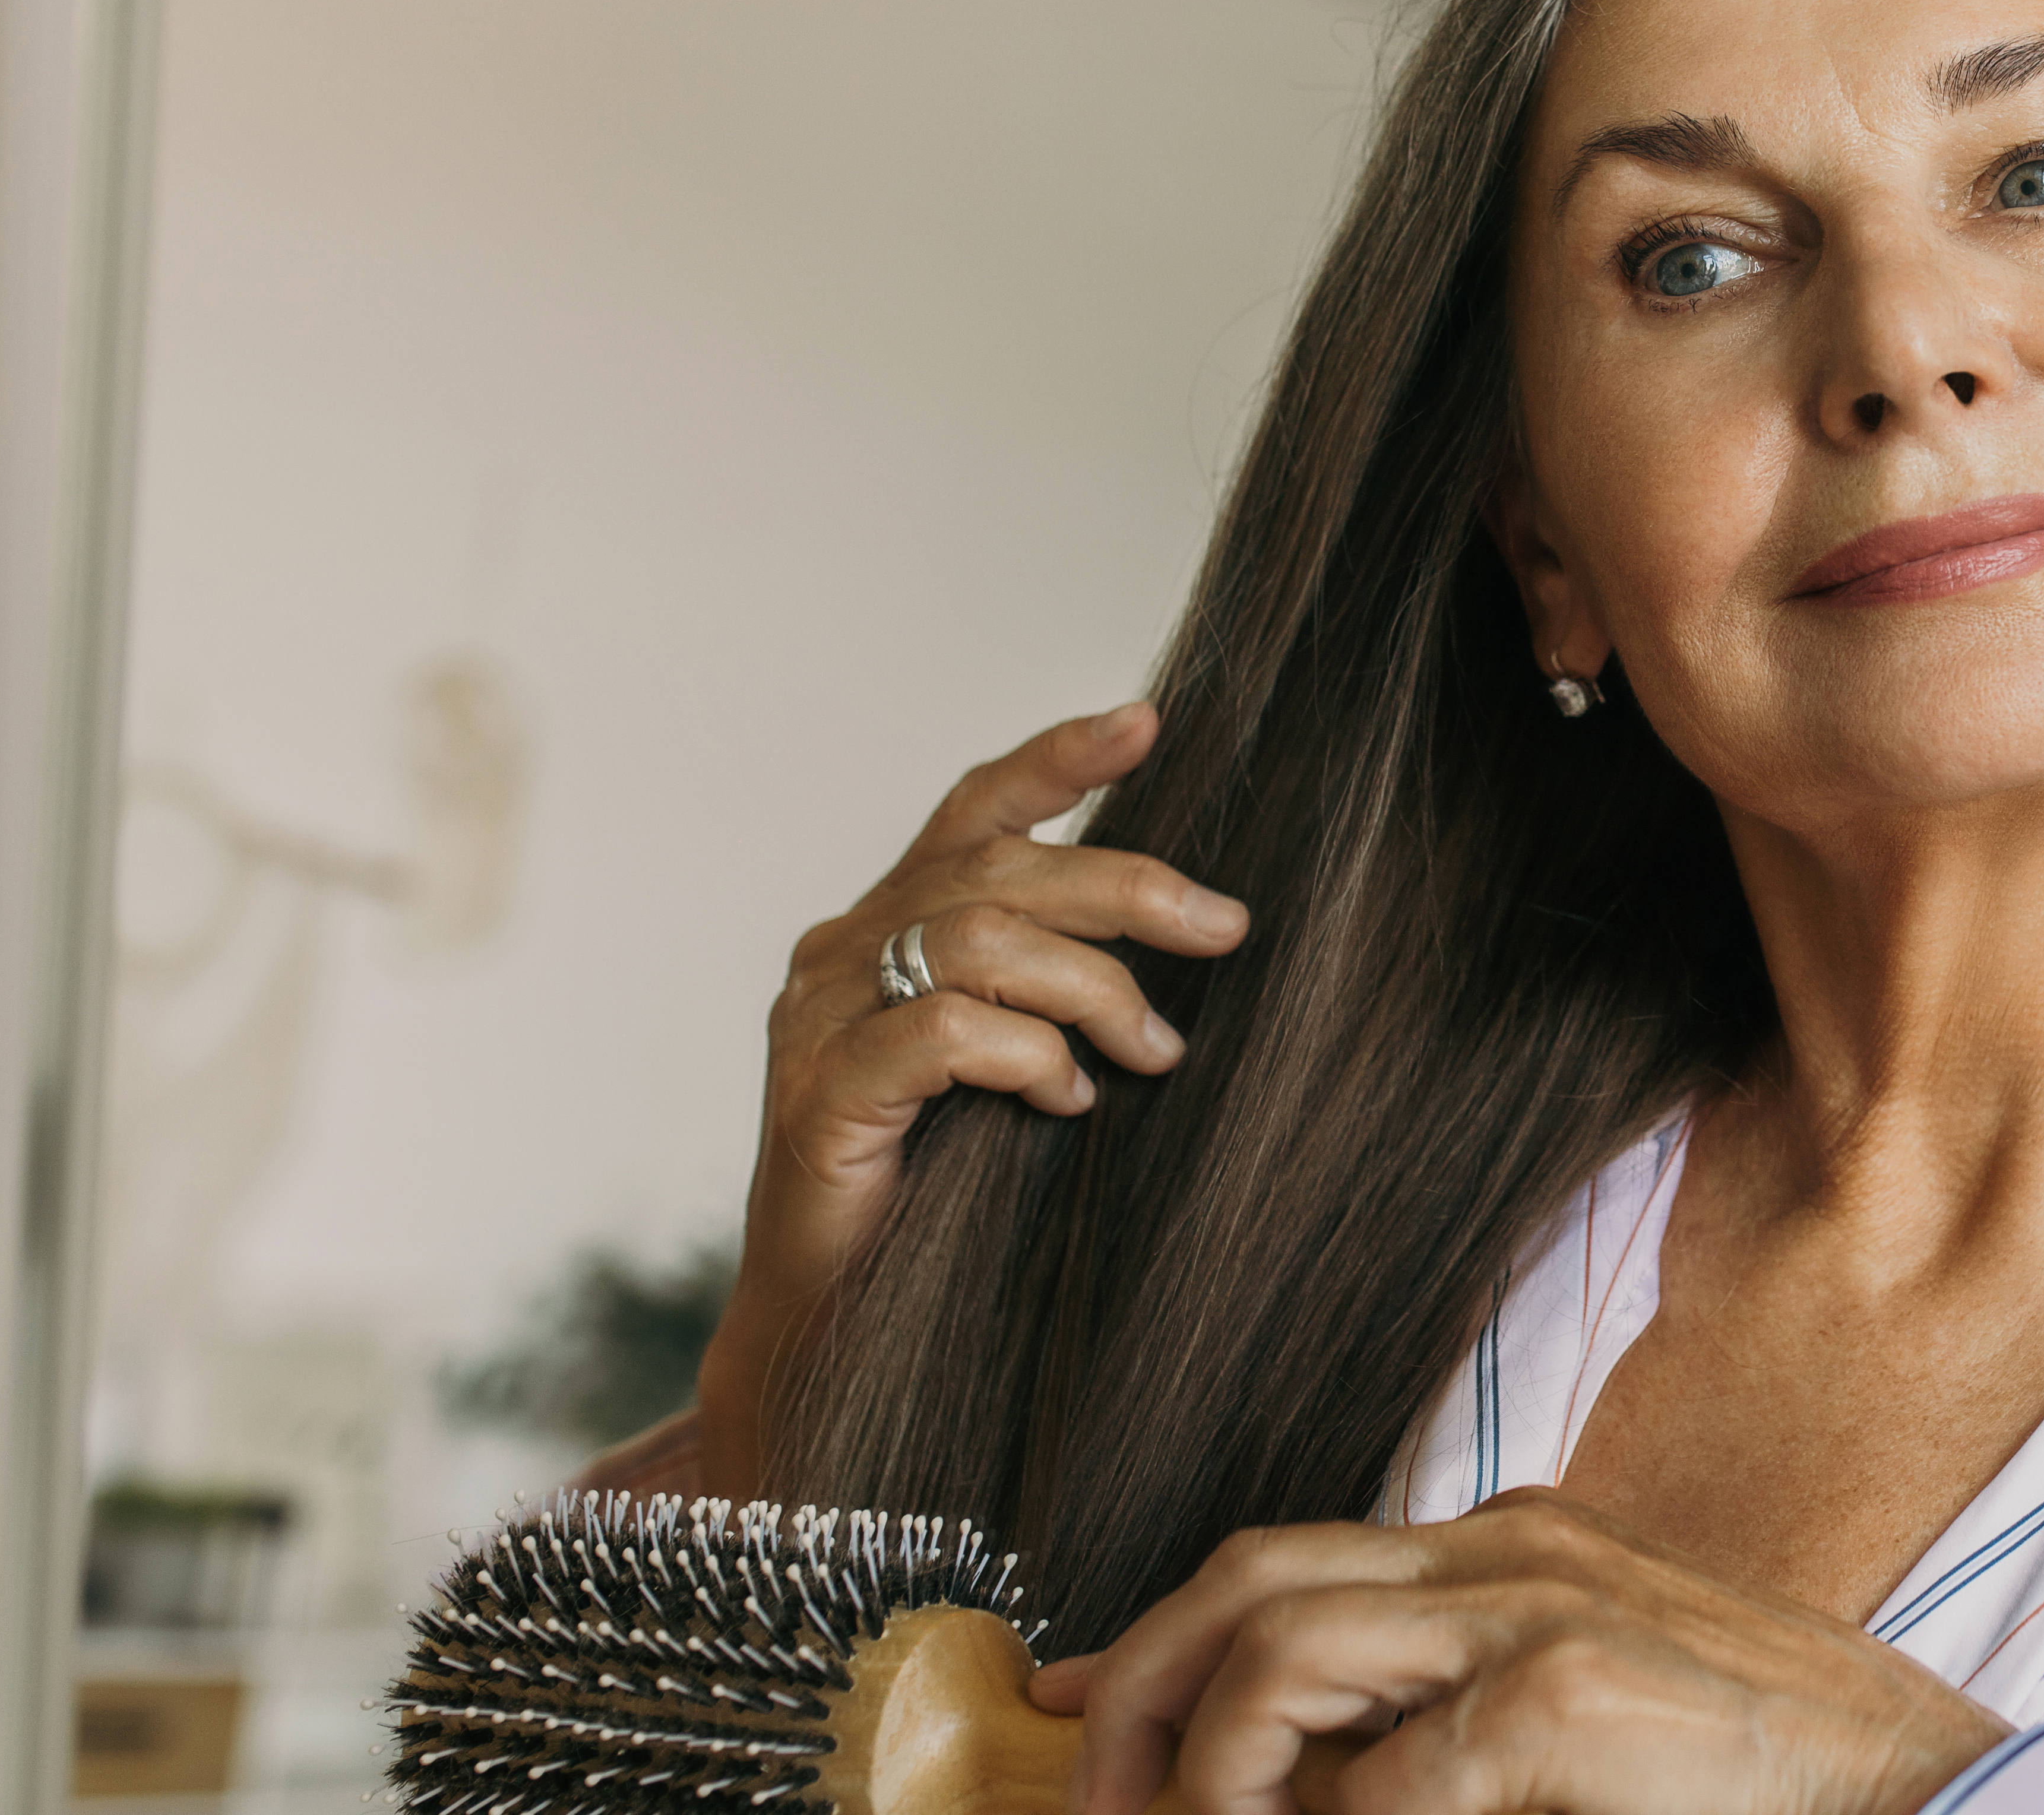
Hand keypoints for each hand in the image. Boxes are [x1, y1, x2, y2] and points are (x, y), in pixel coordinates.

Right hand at [700, 704, 1248, 1490]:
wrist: (836, 1318)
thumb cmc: (941, 1187)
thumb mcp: (1012, 1061)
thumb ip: (1054, 986)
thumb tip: (1189, 934)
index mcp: (890, 922)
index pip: (974, 810)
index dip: (1057, 760)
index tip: (1147, 725)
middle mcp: (843, 949)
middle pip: (999, 870)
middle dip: (1128, 886)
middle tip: (1224, 929)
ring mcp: (819, 1018)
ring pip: (978, 939)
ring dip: (1092, 988)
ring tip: (1154, 1052)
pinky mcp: (820, 1094)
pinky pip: (944, 1035)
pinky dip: (1027, 1056)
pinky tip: (1068, 1099)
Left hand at [1027, 1490, 2005, 1814]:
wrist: (1927, 1793)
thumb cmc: (1759, 1777)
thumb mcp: (1580, 1726)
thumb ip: (1441, 1723)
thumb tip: (1302, 1780)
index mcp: (1515, 1550)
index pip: (1287, 1564)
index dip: (1154, 1640)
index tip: (1070, 1708)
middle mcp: (1511, 1552)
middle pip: (1247, 1578)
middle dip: (1135, 1693)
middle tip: (1100, 1805)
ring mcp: (1538, 1612)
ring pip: (1279, 1647)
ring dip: (1208, 1770)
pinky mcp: (1564, 1700)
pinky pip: (1383, 1779)